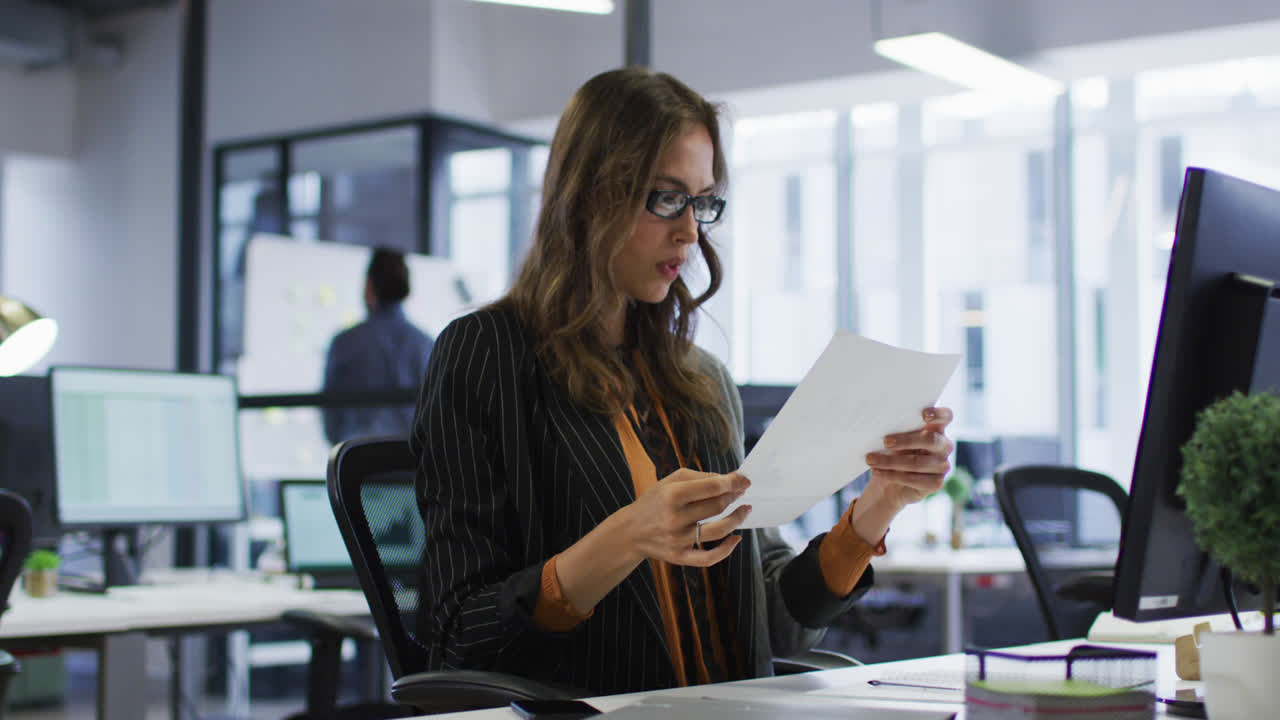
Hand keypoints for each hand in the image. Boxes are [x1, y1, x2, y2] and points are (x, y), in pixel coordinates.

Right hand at [620, 469, 751, 566]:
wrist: (630, 531)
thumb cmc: (655, 501)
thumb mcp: (671, 481)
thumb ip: (701, 477)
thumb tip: (731, 479)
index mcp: (672, 495)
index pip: (712, 487)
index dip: (733, 482)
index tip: (745, 480)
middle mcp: (674, 518)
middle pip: (717, 506)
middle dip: (734, 496)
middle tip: (741, 491)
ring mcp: (678, 540)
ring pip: (719, 530)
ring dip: (738, 518)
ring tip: (745, 509)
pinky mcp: (679, 557)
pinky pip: (709, 557)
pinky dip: (727, 549)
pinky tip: (736, 538)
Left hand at [864, 406, 954, 507]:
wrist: (890, 484)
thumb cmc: (893, 453)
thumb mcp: (893, 439)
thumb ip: (896, 430)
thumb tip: (881, 424)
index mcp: (936, 428)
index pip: (946, 416)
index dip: (938, 414)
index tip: (924, 414)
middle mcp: (944, 446)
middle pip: (931, 440)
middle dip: (906, 440)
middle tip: (885, 442)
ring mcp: (942, 465)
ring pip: (917, 462)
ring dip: (890, 461)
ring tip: (871, 459)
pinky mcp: (936, 483)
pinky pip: (913, 479)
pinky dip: (892, 475)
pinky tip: (877, 471)